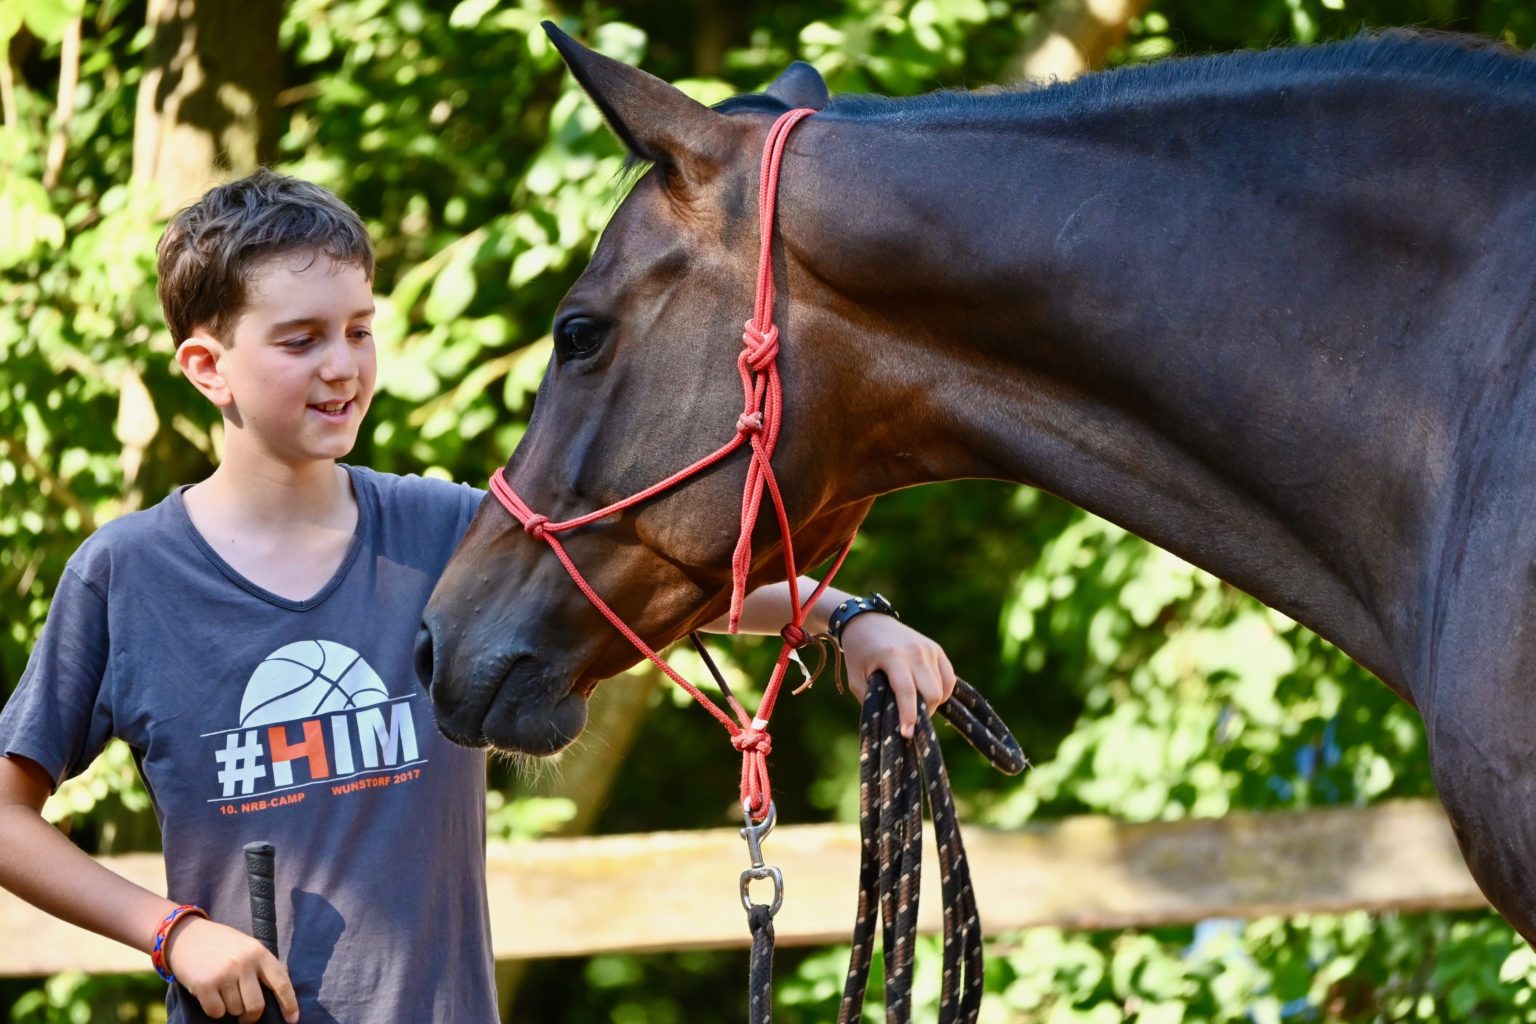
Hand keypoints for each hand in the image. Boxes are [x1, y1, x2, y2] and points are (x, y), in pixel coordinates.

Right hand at [165, 916, 298, 1022]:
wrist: (186, 935)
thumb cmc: (221, 944)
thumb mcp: (248, 946)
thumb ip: (263, 964)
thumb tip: (282, 985)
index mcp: (259, 952)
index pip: (281, 983)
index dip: (289, 1004)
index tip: (293, 1020)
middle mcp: (244, 963)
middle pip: (256, 1006)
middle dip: (251, 1017)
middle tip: (245, 1016)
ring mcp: (224, 974)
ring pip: (235, 1010)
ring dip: (230, 1008)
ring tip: (222, 992)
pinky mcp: (205, 985)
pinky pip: (216, 1012)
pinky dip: (214, 1010)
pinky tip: (210, 995)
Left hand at [839, 613, 956, 737]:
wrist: (867, 621)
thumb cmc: (859, 653)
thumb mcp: (856, 679)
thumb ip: (872, 700)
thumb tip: (891, 724)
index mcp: (892, 656)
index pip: (907, 692)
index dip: (908, 716)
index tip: (906, 735)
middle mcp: (915, 651)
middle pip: (932, 693)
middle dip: (923, 713)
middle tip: (909, 721)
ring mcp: (928, 648)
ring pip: (943, 688)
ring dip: (932, 704)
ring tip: (916, 707)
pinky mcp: (936, 649)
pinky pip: (949, 678)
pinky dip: (942, 692)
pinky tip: (928, 696)